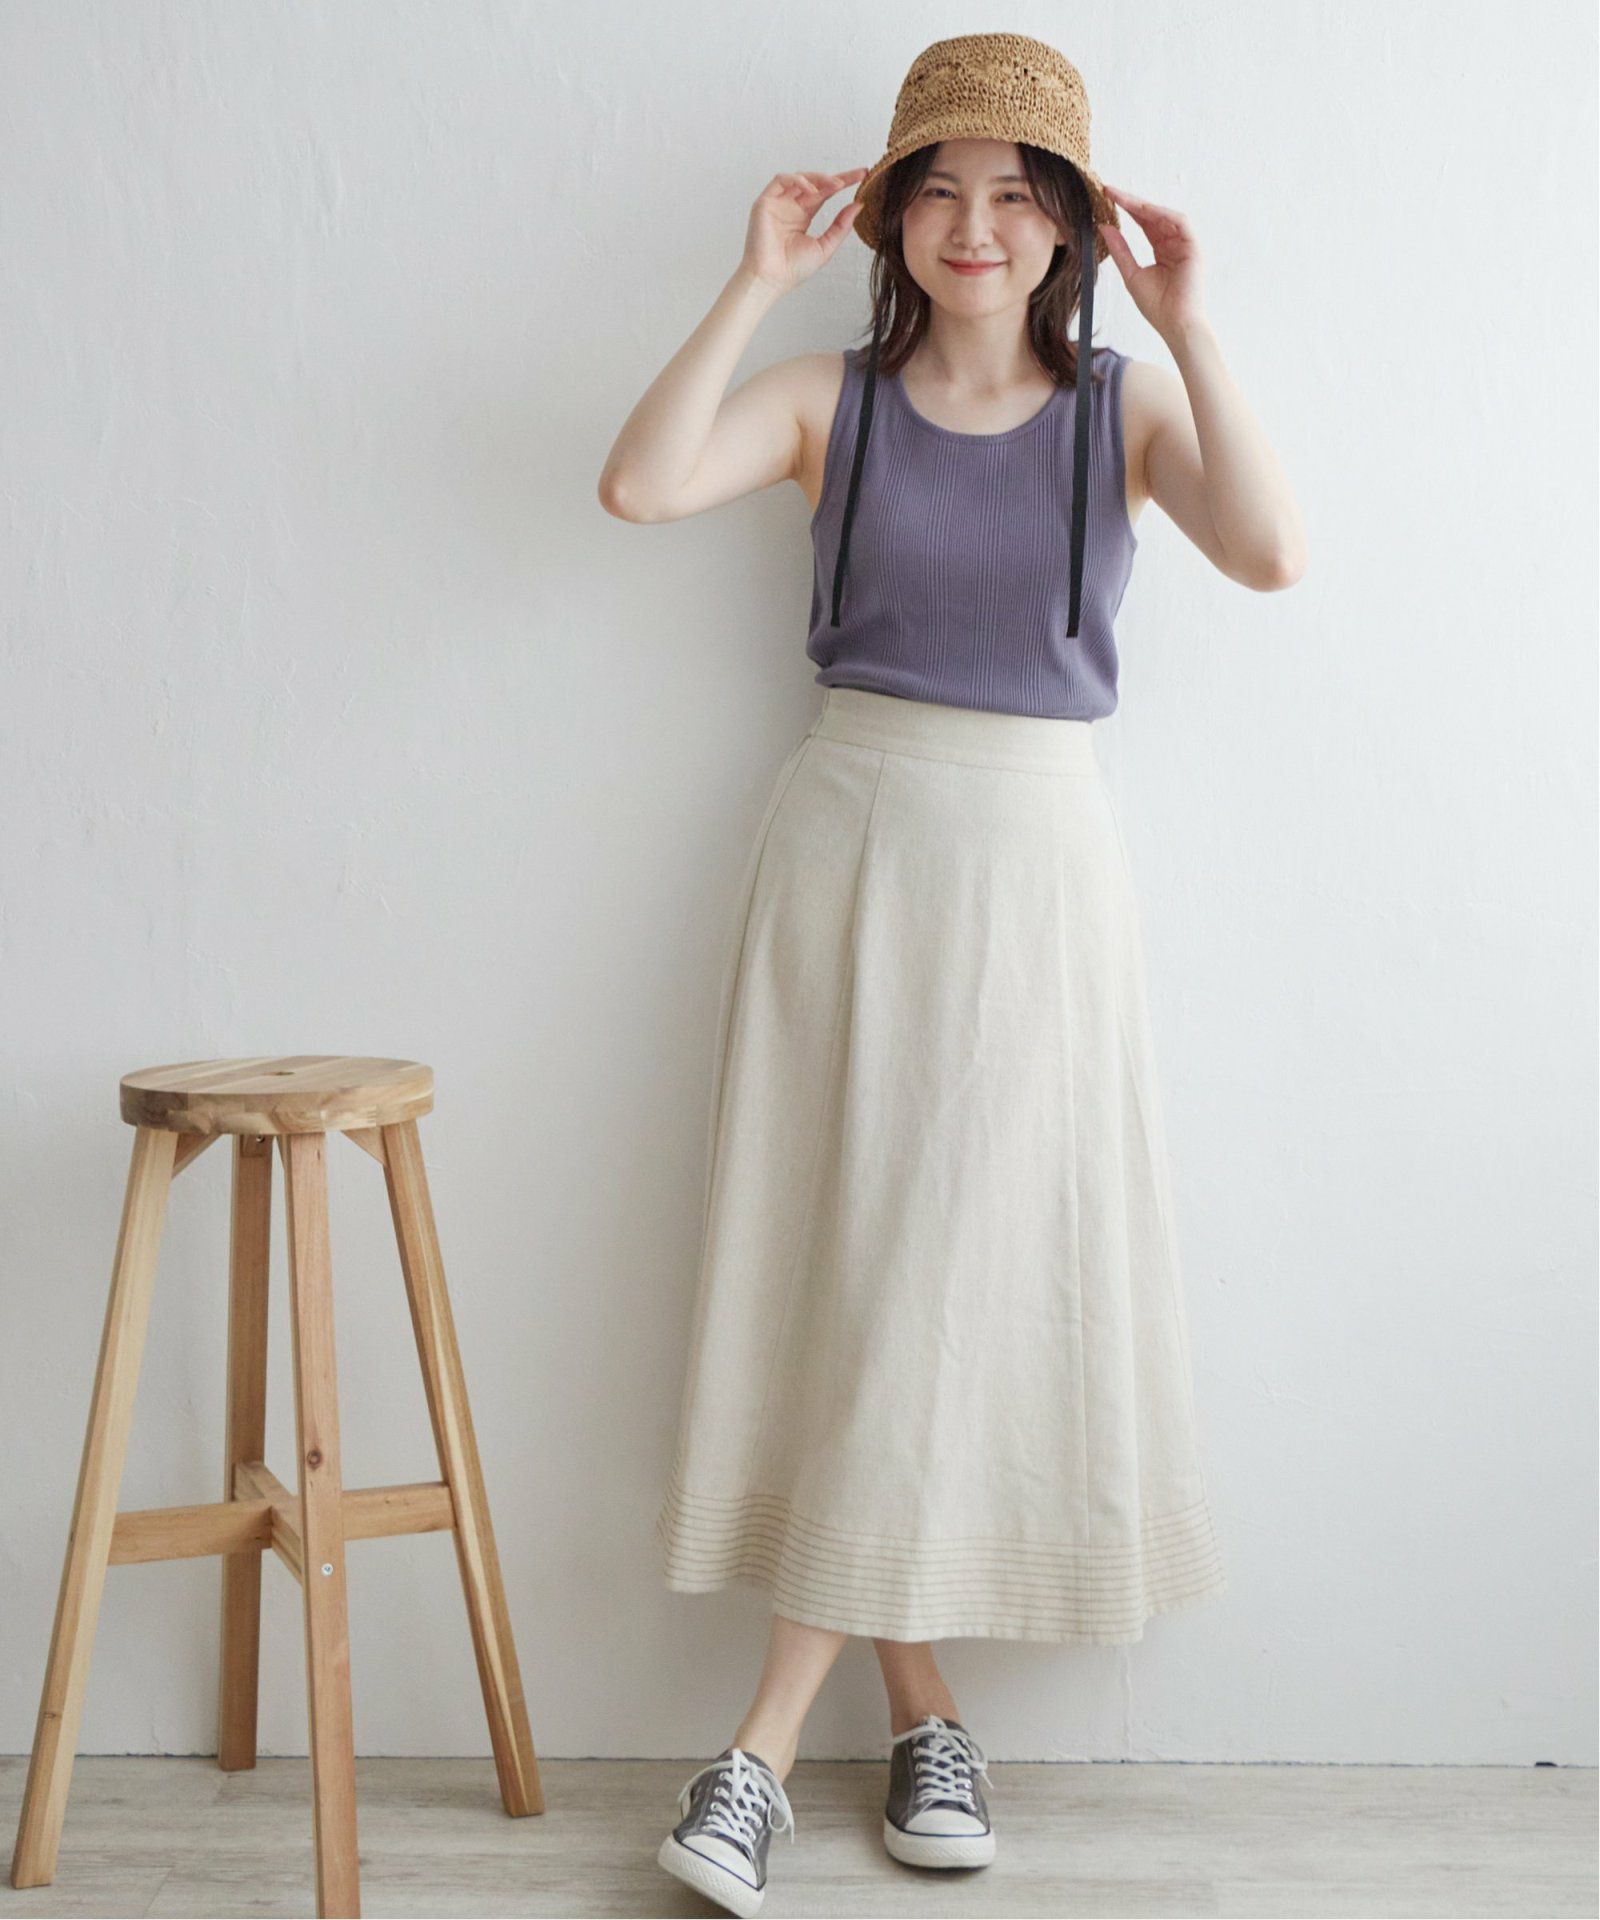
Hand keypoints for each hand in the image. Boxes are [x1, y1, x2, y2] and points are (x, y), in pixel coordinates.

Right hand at [740, 169, 868, 295]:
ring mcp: (778, 203)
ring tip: (836, 185)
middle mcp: (790, 206)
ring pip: (800, 178)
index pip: (825, 193)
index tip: (863, 177)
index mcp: (802, 216)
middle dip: (837, 177)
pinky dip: (798, 180)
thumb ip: (841, 226)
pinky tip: (812, 191)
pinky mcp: (765, 202)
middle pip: (815, 183)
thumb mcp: (825, 246)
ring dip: (819, 178)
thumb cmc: (793, 269)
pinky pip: (781, 180)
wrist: (771, 279)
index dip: (843, 183)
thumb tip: (858, 205)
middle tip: (857, 175)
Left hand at [1096, 185, 1206, 340]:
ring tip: (1122, 198)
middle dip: (1131, 202)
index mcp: (1162, 250)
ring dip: (1143, 205)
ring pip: (1165, 215)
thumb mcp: (1131, 274)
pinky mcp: (1194, 247)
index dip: (1126, 210)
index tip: (1107, 198)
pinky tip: (1143, 209)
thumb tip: (1103, 228)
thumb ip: (1120, 250)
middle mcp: (1174, 243)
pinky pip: (1179, 222)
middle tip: (1109, 191)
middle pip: (1153, 215)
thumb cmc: (1157, 306)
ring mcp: (1186, 244)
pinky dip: (1161, 214)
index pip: (1144, 224)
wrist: (1175, 324)